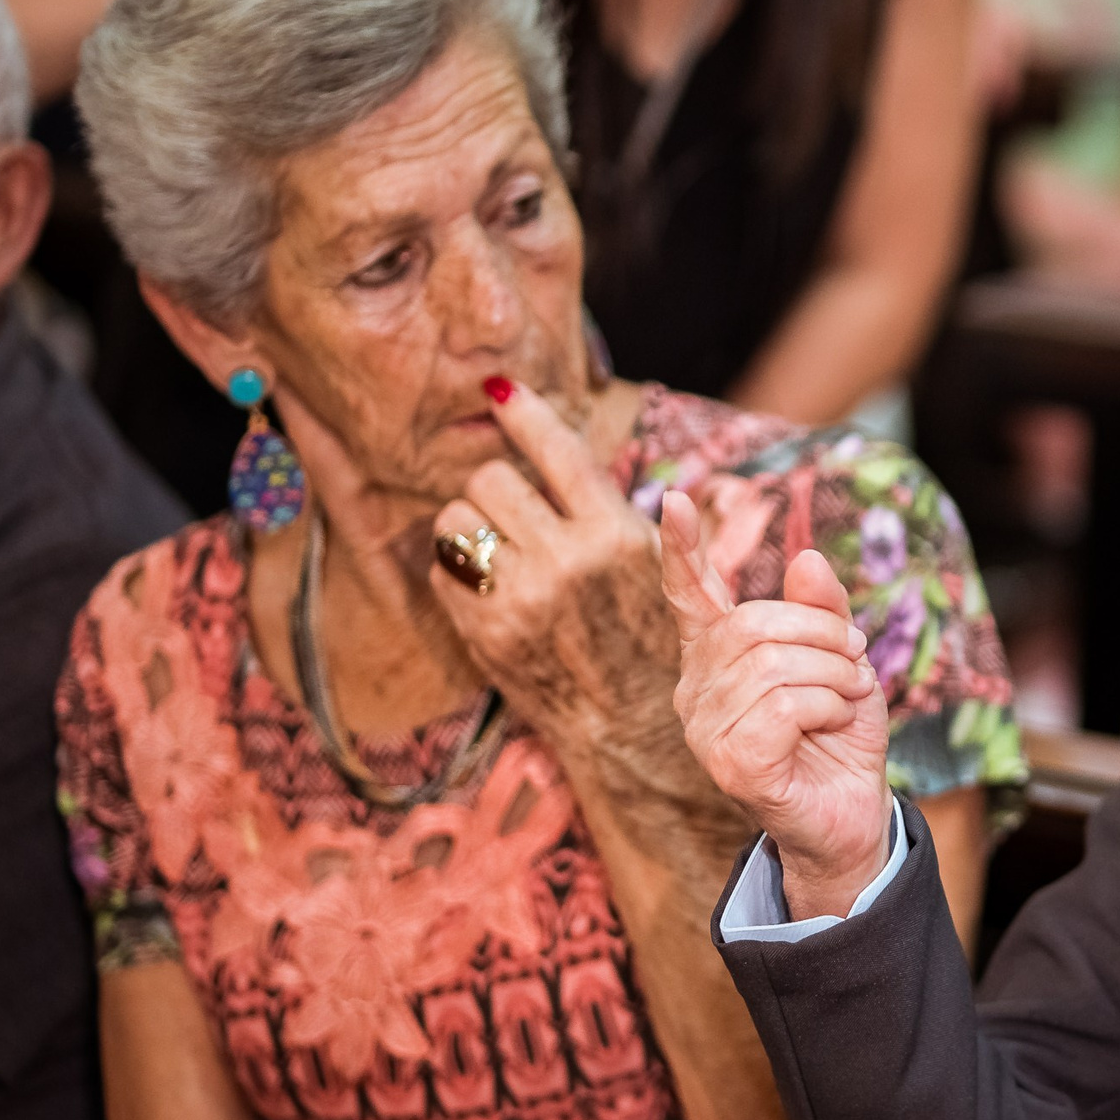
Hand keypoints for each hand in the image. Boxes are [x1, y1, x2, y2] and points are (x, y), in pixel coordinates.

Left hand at [425, 378, 678, 746]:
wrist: (632, 730)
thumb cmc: (658, 645)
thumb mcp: (678, 579)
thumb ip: (660, 527)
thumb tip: (663, 491)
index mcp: (616, 536)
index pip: (558, 451)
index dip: (525, 413)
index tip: (497, 390)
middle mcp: (566, 561)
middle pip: (489, 478)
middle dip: (494, 488)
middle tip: (513, 511)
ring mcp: (521, 598)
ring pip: (455, 519)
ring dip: (468, 525)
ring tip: (498, 549)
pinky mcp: (485, 632)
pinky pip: (442, 569)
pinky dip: (456, 570)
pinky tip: (489, 588)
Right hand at [661, 487, 893, 918]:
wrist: (852, 813)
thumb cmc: (839, 737)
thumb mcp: (841, 661)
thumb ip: (823, 612)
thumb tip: (807, 557)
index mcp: (716, 659)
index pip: (689, 597)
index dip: (680, 550)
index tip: (674, 499)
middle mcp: (696, 692)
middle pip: (753, 624)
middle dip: (822, 635)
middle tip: (854, 663)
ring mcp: (705, 731)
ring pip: (774, 665)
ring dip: (834, 677)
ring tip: (848, 700)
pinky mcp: (728, 764)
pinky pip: (784, 706)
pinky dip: (828, 707)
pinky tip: (832, 727)